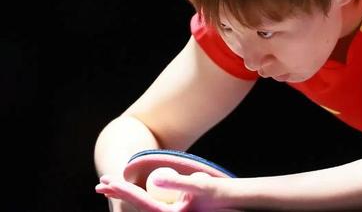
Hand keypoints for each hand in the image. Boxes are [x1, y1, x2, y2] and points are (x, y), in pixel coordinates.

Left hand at [96, 173, 240, 211]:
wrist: (235, 204)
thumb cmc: (220, 195)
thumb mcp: (200, 185)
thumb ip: (177, 183)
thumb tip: (155, 177)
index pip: (139, 201)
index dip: (122, 189)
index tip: (106, 180)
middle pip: (136, 207)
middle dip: (118, 194)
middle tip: (101, 184)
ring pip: (142, 208)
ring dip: (127, 198)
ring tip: (113, 189)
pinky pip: (152, 207)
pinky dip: (140, 200)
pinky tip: (137, 193)